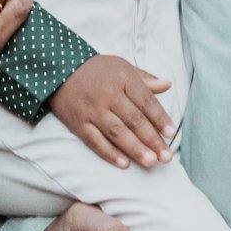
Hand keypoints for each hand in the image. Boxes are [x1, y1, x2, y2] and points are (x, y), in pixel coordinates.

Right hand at [50, 56, 174, 168]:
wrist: (59, 70)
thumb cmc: (96, 70)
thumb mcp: (122, 67)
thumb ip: (145, 79)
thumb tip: (167, 85)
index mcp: (122, 78)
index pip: (146, 101)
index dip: (160, 118)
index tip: (171, 133)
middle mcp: (108, 95)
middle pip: (134, 120)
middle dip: (152, 139)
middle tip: (166, 156)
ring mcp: (92, 110)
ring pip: (117, 132)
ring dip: (135, 149)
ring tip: (151, 162)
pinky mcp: (78, 123)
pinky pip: (95, 141)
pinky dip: (109, 153)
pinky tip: (124, 164)